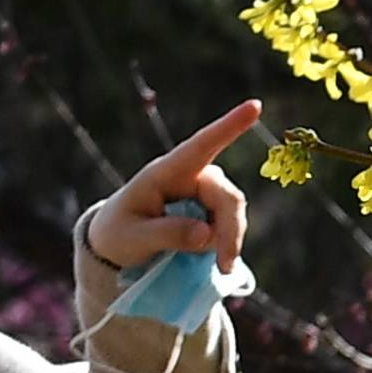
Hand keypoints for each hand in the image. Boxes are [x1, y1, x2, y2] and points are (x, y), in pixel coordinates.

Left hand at [85, 102, 259, 271]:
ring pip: (234, 212)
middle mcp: (191, 177)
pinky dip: (227, 243)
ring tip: (218, 266)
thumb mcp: (133, 238)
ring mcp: (204, 194)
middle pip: (226, 196)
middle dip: (230, 229)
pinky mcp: (211, 212)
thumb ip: (167, 234)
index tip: (255, 106)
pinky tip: (214, 258)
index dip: (228, 127)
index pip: (200, 146)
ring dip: (231, 239)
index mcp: (166, 172)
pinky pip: (230, 225)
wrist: (117, 246)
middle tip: (225, 264)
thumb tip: (205, 234)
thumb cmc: (118, 233)